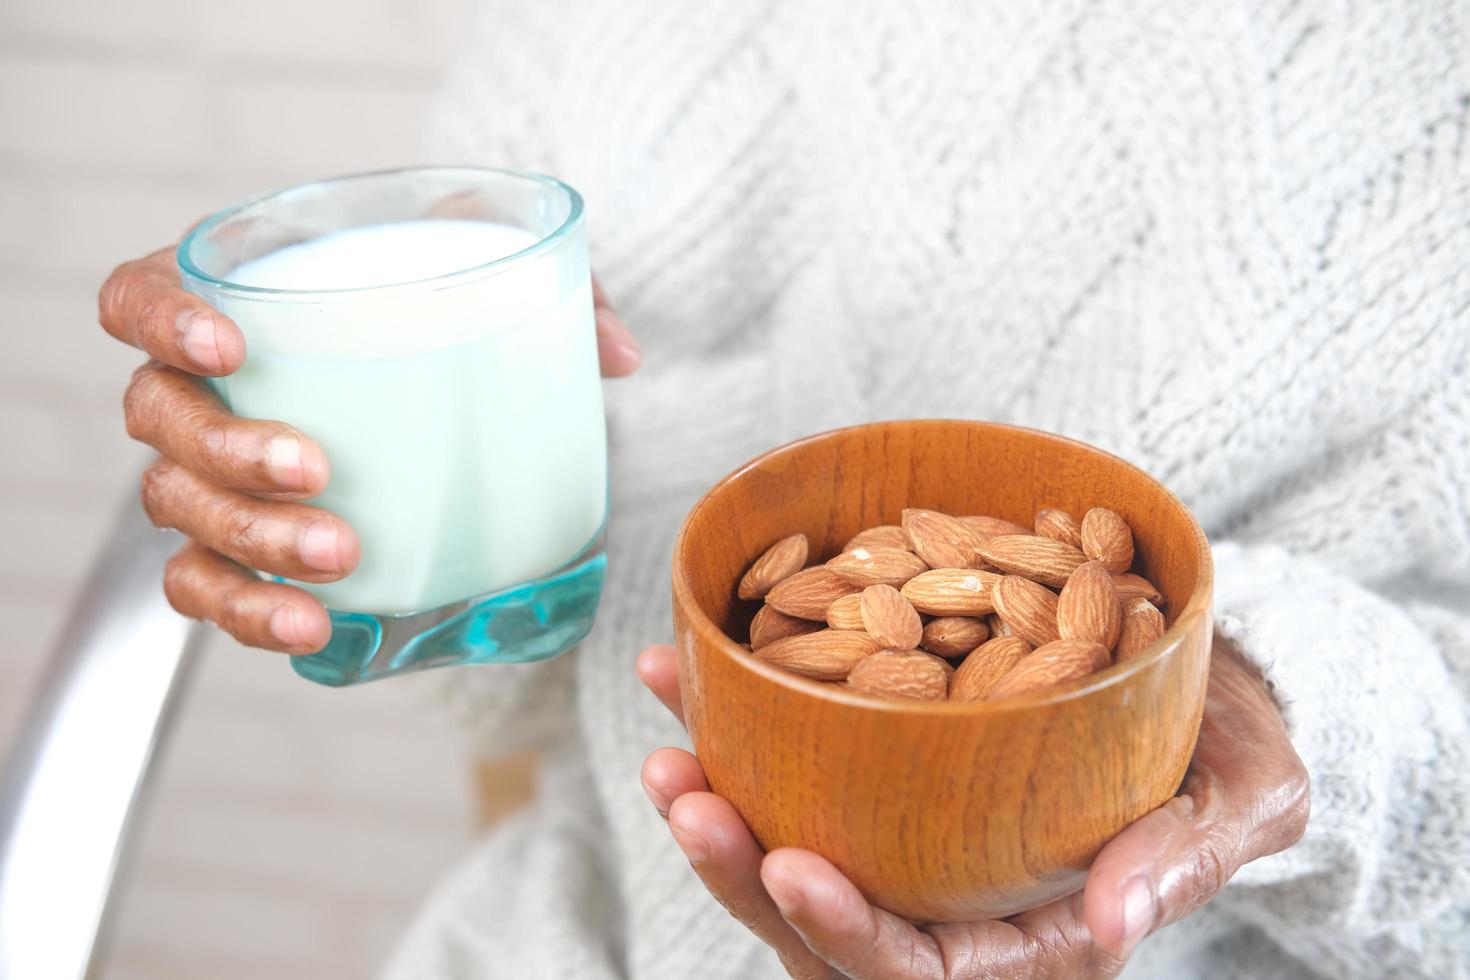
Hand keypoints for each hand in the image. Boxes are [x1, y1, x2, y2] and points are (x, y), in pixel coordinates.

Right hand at [100, 242, 639, 653]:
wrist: (439, 404)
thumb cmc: (441, 328)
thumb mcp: (496, 288)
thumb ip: (556, 297)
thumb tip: (617, 355)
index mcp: (232, 304)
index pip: (136, 297)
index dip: (158, 318)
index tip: (228, 344)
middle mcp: (198, 390)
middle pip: (159, 418)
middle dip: (227, 451)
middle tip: (316, 472)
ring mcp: (209, 476)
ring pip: (178, 510)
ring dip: (249, 540)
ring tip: (340, 559)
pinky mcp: (239, 550)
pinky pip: (207, 589)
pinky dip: (249, 611)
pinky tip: (313, 626)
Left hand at [636, 637, 1308, 977]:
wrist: (1205, 690)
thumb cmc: (1235, 752)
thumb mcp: (1242, 798)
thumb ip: (1184, 859)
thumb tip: (1120, 920)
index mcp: (1034, 941)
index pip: (924, 971)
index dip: (849, 934)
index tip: (791, 867)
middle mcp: (956, 906)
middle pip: (826, 926)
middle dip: (745, 873)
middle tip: (686, 793)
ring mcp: (914, 848)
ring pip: (791, 857)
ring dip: (718, 804)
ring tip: (667, 737)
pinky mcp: (886, 784)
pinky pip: (796, 780)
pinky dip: (735, 734)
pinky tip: (682, 673)